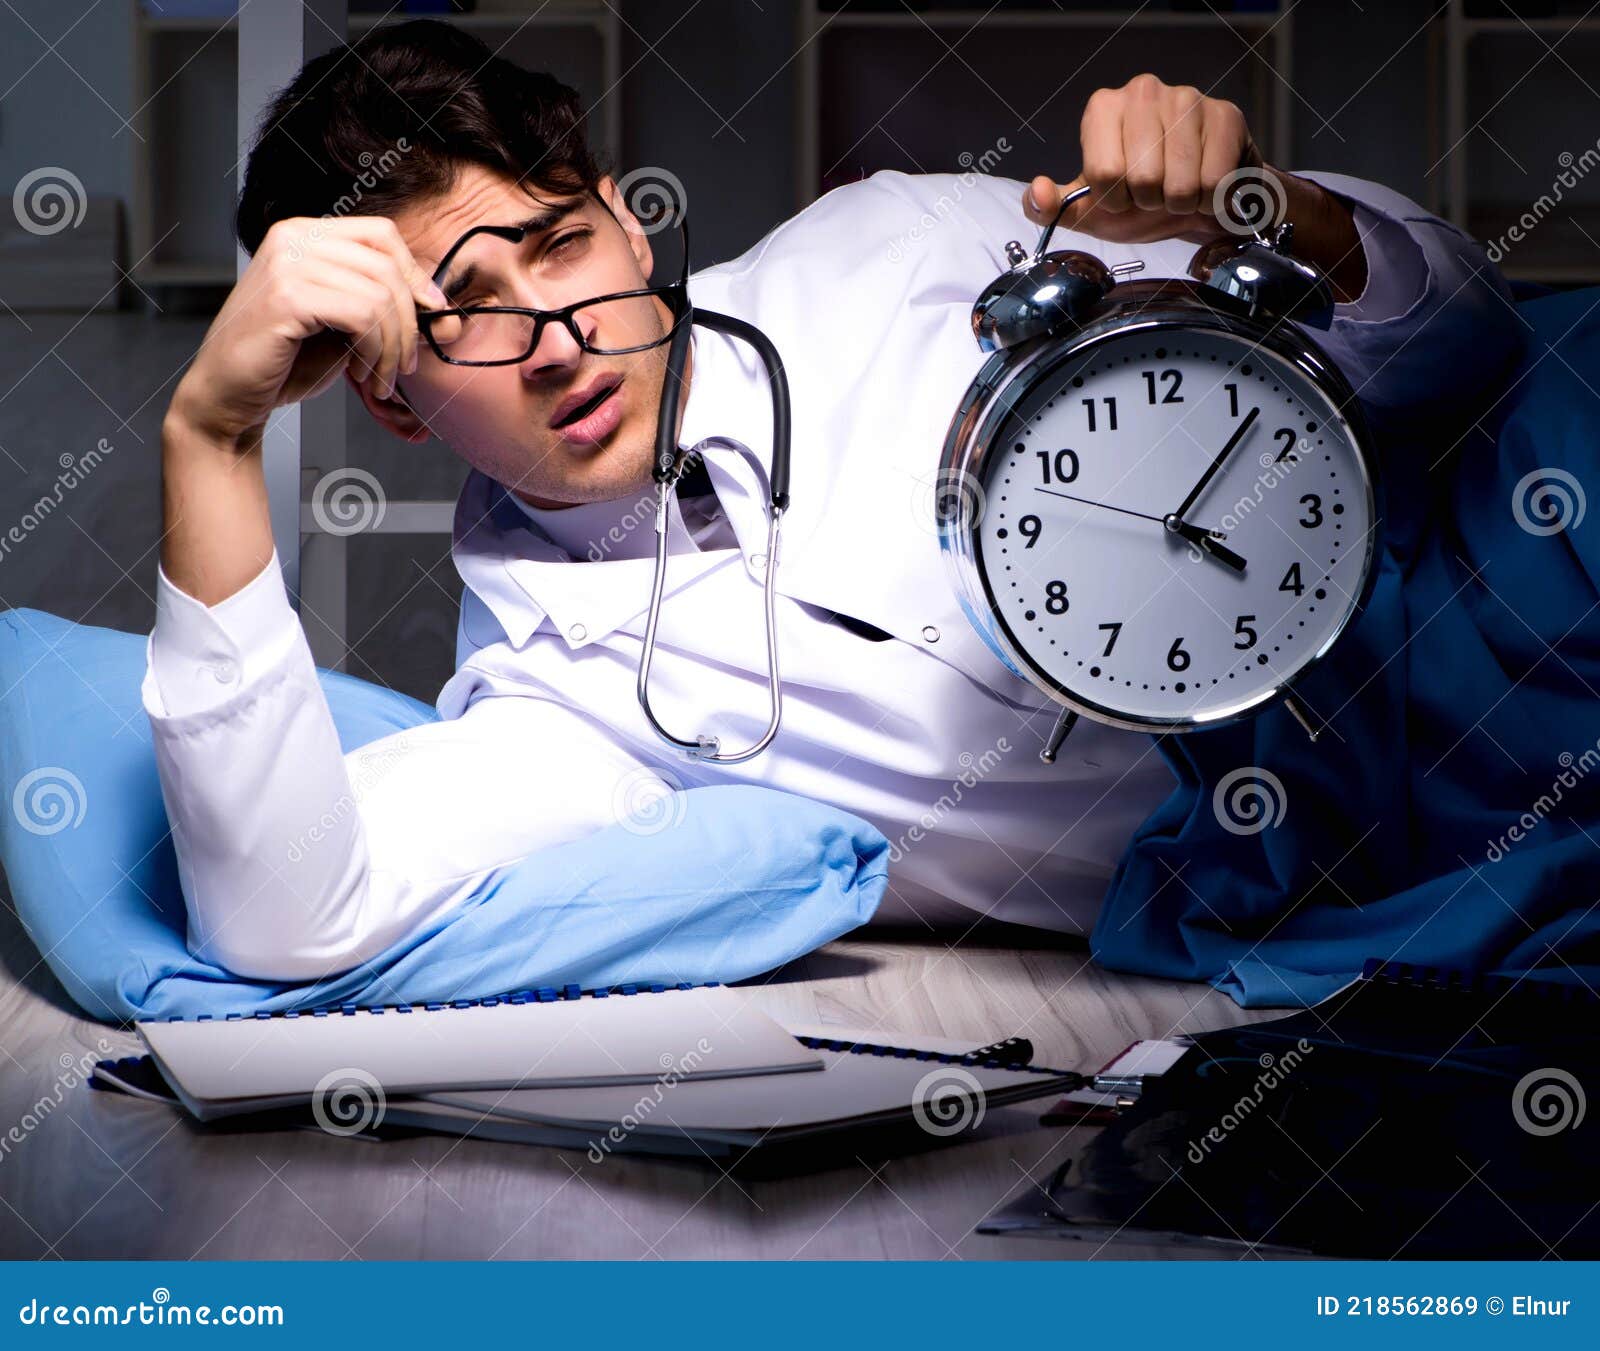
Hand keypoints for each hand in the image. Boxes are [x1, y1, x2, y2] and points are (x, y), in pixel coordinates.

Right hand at [170, 216, 458, 446]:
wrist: (228, 397)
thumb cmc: (283, 363)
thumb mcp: (341, 324)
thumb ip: (376, 302)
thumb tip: (435, 299)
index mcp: (304, 235)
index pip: (382, 233)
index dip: (415, 273)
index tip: (429, 313)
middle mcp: (293, 238)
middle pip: (387, 265)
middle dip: (408, 323)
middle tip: (404, 364)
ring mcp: (287, 263)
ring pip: (380, 293)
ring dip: (393, 347)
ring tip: (380, 376)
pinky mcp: (287, 297)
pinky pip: (363, 315)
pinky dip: (375, 351)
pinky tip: (361, 373)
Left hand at [1023, 73, 1367, 299]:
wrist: (1196, 200)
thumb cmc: (1139, 200)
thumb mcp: (1088, 209)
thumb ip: (1050, 208)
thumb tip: (1038, 191)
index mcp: (1103, 108)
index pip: (1104, 173)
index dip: (1115, 200)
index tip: (1122, 197)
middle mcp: (1143, 91)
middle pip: (1143, 179)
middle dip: (1149, 203)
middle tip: (1155, 196)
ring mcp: (1187, 99)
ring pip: (1180, 184)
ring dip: (1181, 204)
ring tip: (1180, 192)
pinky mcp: (1225, 115)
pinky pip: (1214, 181)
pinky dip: (1210, 200)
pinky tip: (1206, 186)